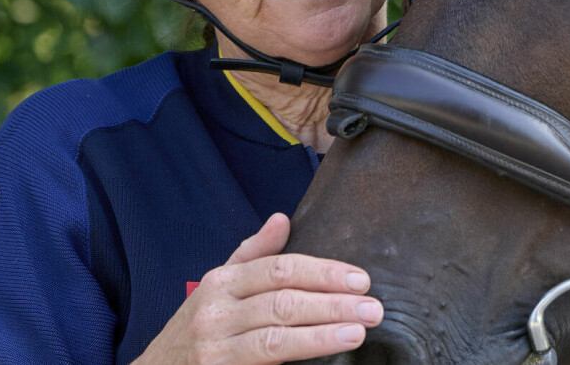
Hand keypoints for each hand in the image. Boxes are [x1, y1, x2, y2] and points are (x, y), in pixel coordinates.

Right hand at [134, 213, 382, 364]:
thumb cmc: (196, 327)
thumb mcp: (218, 285)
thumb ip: (252, 254)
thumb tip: (282, 218)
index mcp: (223, 281)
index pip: (281, 269)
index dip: (324, 273)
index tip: (360, 279)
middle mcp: (217, 312)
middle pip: (284, 303)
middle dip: (333, 304)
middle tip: (372, 308)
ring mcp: (215, 348)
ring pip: (276, 339)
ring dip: (322, 335)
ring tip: (357, 332)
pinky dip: (296, 361)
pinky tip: (322, 358)